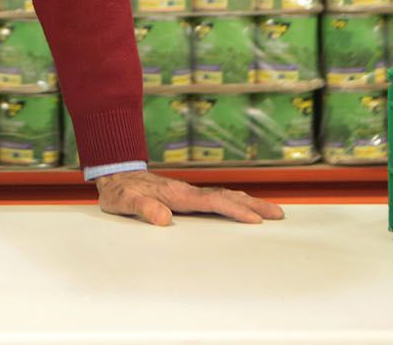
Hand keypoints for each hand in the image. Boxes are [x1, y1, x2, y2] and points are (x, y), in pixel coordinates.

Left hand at [94, 170, 284, 226]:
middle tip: (278, 214)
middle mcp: (187, 192)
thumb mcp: (124, 202)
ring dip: (248, 203)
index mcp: (177, 195)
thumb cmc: (119, 190)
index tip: (255, 219)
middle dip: (253, 205)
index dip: (234, 211)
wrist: (114, 173)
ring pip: (224, 196)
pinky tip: (241, 208)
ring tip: (270, 211)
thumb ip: (143, 209)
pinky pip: (216, 199)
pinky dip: (234, 202)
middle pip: (226, 197)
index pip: (213, 203)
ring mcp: (188, 193)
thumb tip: (163, 220)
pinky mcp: (185, 196)